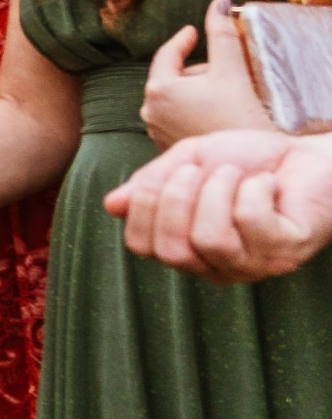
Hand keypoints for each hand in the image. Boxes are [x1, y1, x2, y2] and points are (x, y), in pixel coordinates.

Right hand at [106, 129, 331, 282]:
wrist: (307, 153)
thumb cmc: (249, 160)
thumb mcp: (190, 161)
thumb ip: (153, 183)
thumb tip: (112, 205)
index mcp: (188, 247)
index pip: (143, 246)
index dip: (145, 205)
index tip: (169, 171)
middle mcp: (217, 265)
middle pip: (172, 251)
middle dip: (176, 198)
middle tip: (197, 170)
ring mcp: (254, 265)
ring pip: (210, 239)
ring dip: (218, 191)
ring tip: (235, 174)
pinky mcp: (287, 253)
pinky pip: (251, 223)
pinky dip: (253, 189)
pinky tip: (266, 184)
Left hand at [140, 0, 273, 146]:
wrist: (245, 165)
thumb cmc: (238, 118)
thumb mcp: (232, 70)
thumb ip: (221, 33)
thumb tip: (218, 3)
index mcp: (158, 89)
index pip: (166, 54)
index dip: (182, 40)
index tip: (193, 31)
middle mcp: (148, 111)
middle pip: (174, 77)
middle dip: (197, 70)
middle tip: (225, 72)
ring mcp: (156, 131)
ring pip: (176, 98)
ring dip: (196, 91)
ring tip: (223, 96)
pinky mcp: (167, 147)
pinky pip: (178, 118)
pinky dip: (193, 110)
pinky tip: (215, 114)